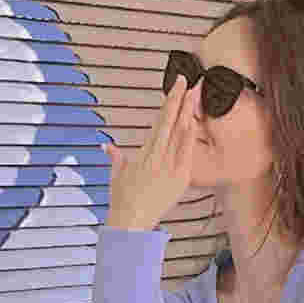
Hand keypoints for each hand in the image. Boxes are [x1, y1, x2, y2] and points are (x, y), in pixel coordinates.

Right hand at [105, 73, 201, 231]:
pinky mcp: (180, 179)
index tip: (177, 85)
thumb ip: (116, 157)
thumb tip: (107, 146)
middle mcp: (157, 156)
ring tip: (196, 94)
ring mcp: (170, 167)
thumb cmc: (122, 199)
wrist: (131, 222)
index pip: (160, 120)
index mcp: (144, 152)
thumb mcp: (117, 175)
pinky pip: (187, 154)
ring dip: (189, 113)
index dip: (170, 101)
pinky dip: (191, 137)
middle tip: (190, 80)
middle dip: (180, 99)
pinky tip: (195, 121)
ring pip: (181, 134)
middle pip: (172, 122)